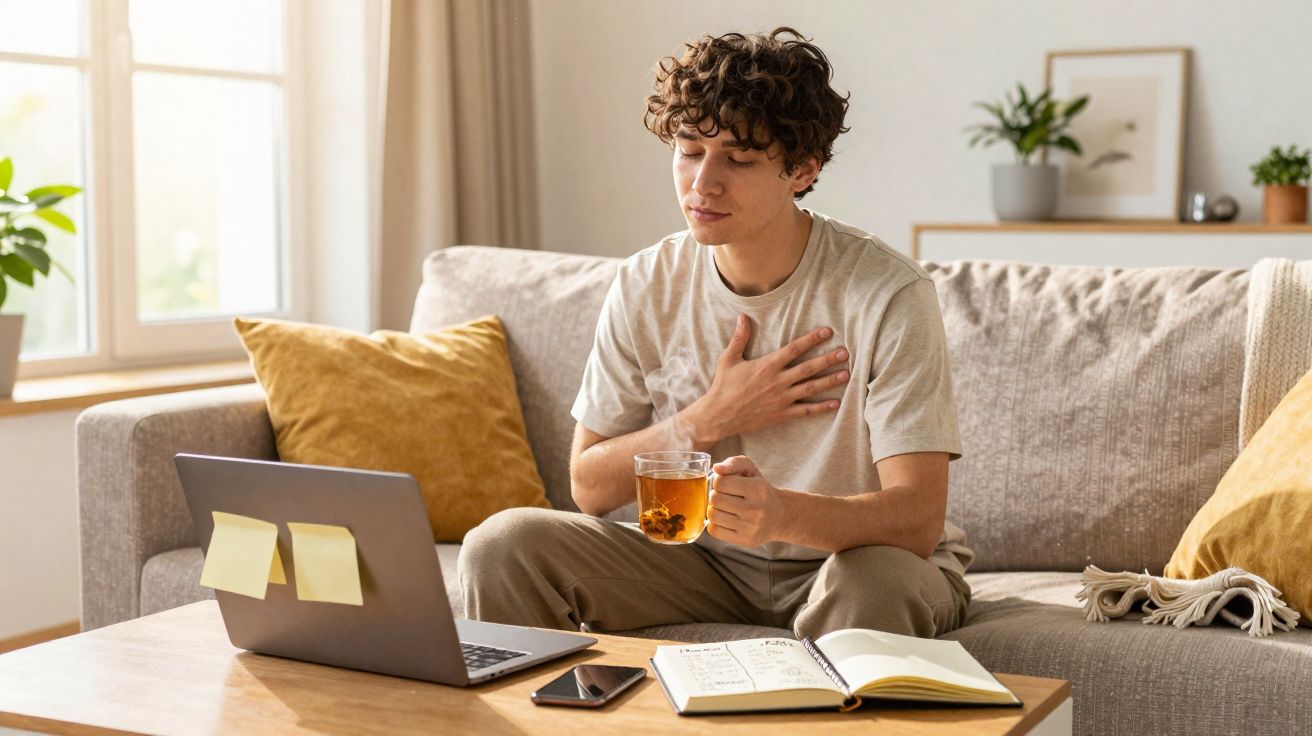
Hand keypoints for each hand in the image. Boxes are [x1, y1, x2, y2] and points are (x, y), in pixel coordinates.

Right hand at [690, 314, 848, 442]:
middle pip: (808, 368)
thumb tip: (742, 316)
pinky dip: (821, 407)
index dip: (812, 339)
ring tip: (847, 374)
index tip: (827, 332)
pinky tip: (835, 403)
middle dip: (828, 359)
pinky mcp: (781, 414)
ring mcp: (781, 399)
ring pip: (811, 388)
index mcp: (767, 365)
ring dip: (830, 381)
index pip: (794, 349)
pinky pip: (805, 410)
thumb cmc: (723, 386)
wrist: (719, 415)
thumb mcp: (728, 359)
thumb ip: (739, 338)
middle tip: (845, 353)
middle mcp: (777, 381)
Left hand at [707, 455, 782, 546]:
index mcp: (757, 489)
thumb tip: (716, 468)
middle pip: (715, 499)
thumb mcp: (751, 470)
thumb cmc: (760, 490)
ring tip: (724, 507)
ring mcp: (750, 527)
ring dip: (714, 509)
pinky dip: (715, 523)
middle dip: (716, 495)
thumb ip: (733, 463)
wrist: (780, 516)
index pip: (721, 482)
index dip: (719, 481)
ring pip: (712, 516)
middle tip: (725, 496)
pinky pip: (714, 531)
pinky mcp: (745, 541)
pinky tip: (725, 519)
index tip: (726, 484)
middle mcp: (755, 510)